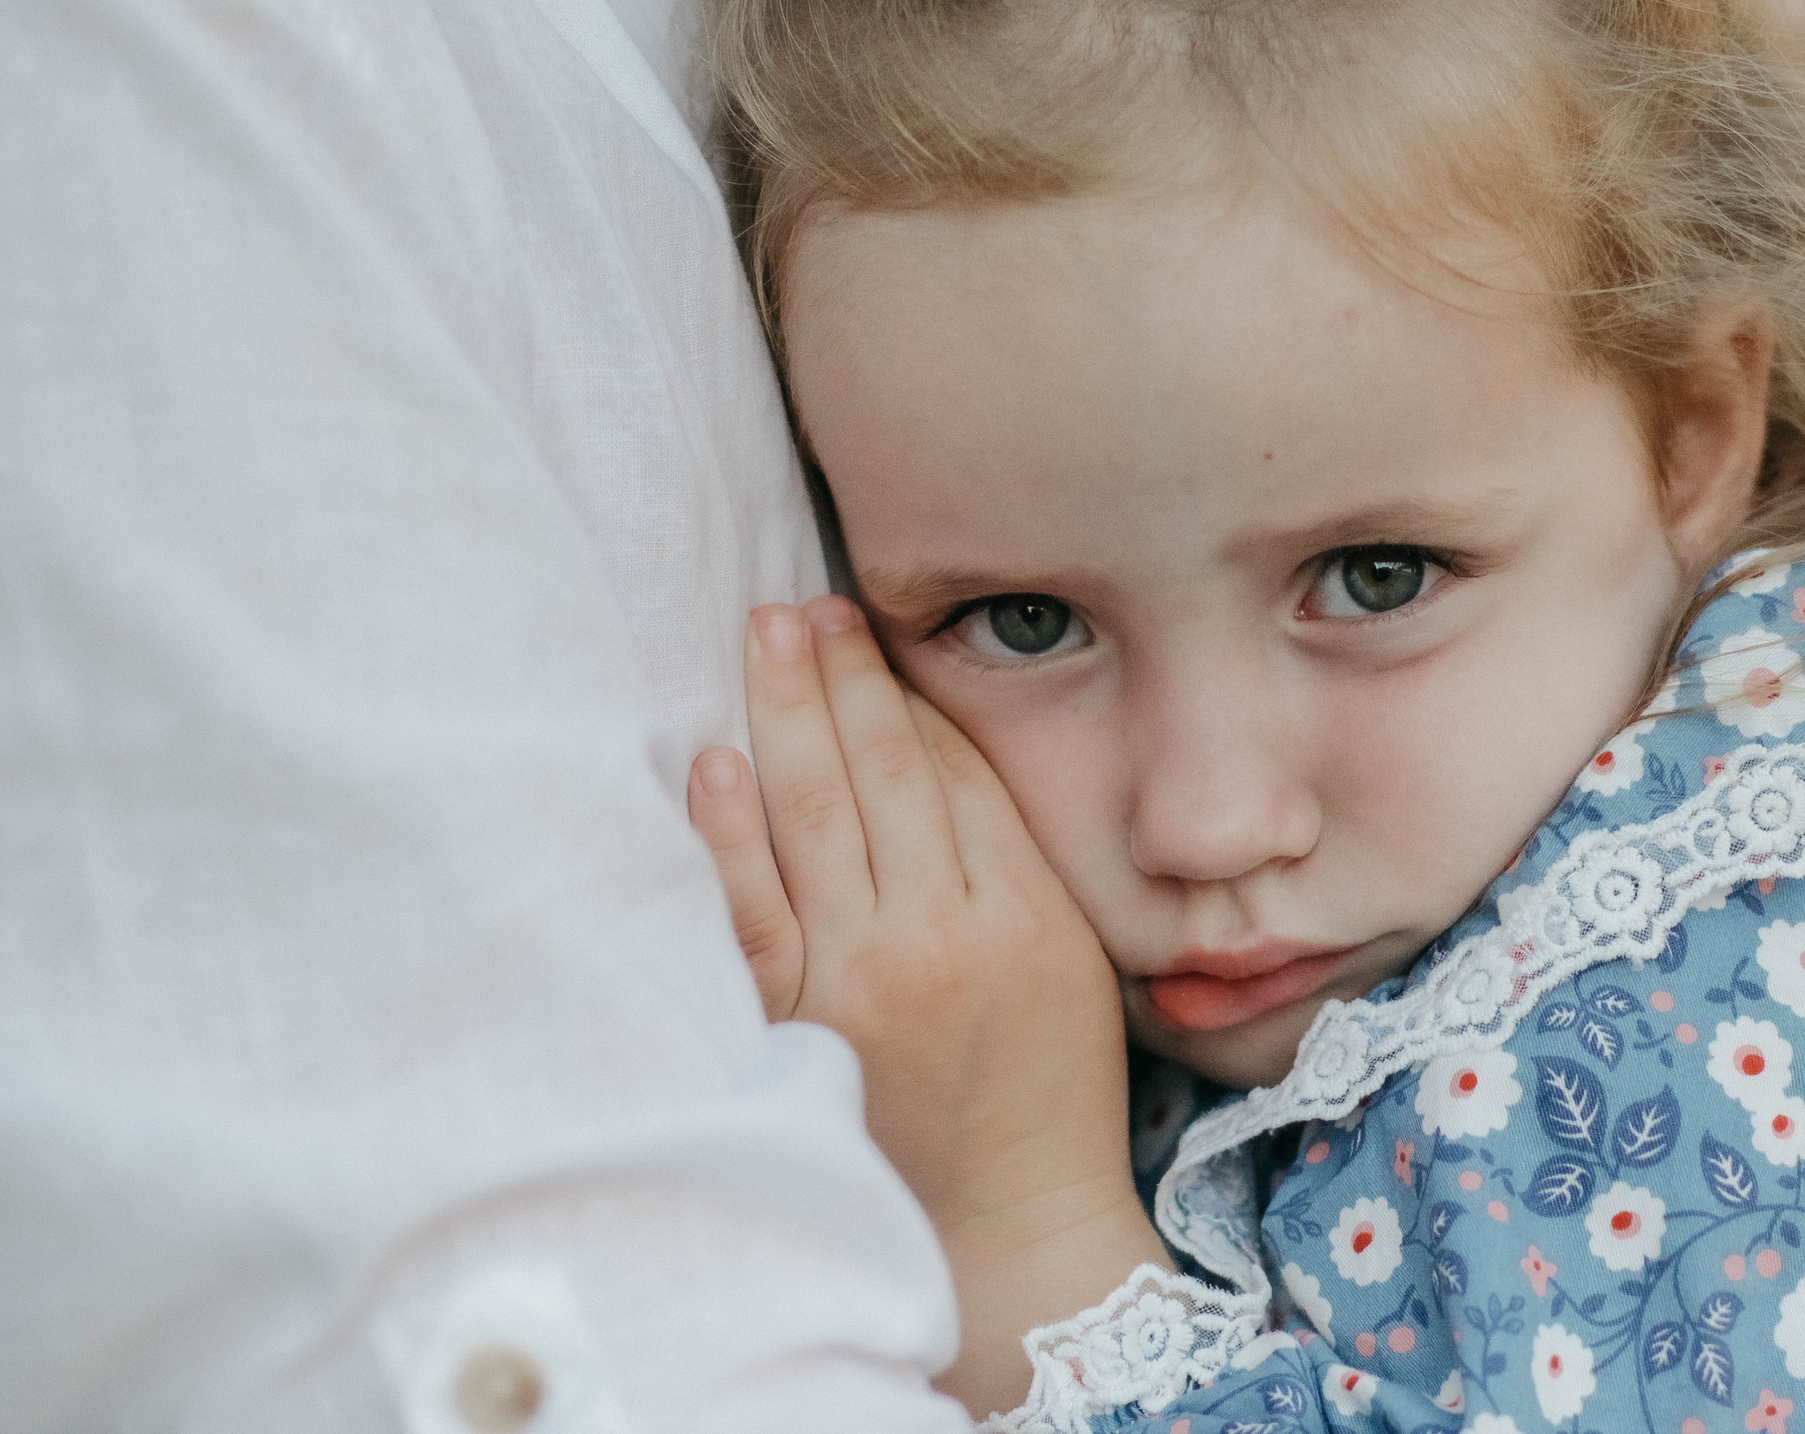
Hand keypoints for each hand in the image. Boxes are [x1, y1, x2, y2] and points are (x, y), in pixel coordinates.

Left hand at [688, 597, 1166, 1413]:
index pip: (958, 769)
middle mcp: (942, 938)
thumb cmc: (1048, 1087)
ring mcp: (861, 983)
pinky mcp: (798, 1030)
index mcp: (1025, 915)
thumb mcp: (1070, 959)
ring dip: (787, 716)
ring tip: (764, 634)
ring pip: (816, 820)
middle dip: (841, 674)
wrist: (1010, 1224)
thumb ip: (1014, 857)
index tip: (871, 623)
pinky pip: (754, 915)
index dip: (910, 687)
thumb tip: (935, 744)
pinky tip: (715, 763)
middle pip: (886, 772)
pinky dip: (730, 836)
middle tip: (805, 600)